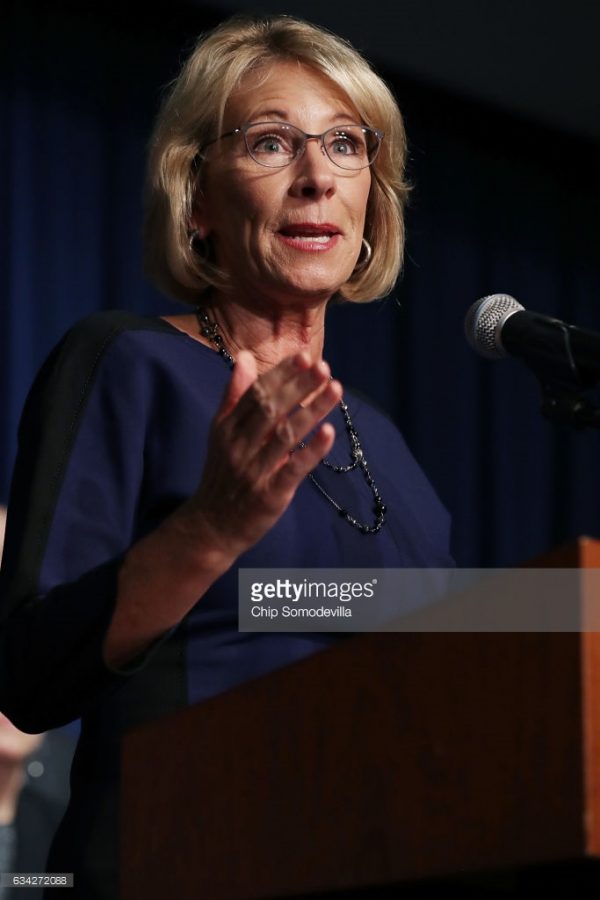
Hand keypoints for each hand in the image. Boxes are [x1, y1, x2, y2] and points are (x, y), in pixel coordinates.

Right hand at [188, 350, 341, 559]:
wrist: (211, 526)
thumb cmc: (222, 474)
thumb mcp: (220, 433)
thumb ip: (234, 396)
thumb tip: (245, 358)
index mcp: (227, 428)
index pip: (256, 394)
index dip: (281, 374)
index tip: (304, 356)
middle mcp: (239, 446)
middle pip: (271, 409)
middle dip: (299, 387)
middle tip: (324, 368)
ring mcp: (254, 471)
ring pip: (286, 435)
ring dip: (312, 411)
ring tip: (335, 390)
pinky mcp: (269, 495)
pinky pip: (292, 470)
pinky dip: (311, 451)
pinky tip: (329, 433)